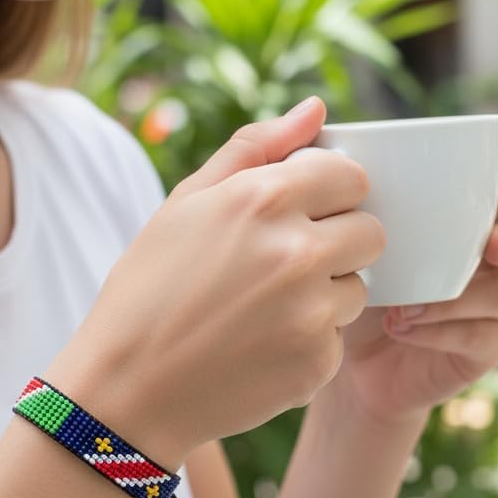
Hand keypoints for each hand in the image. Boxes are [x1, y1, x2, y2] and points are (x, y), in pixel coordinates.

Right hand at [46, 97, 381, 466]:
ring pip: (358, 288)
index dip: (330, 194)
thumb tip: (316, 109)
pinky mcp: (318, 363)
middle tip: (286, 263)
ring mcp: (312, 312)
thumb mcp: (185, 203)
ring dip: (326, 293)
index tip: (304, 212)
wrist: (126, 388)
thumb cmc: (149, 288)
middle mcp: (298, 251)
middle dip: (339, 241)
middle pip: (371, 231)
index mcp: (264, 198)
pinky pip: (337, 338)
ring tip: (266, 309)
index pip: (353, 178)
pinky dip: (309, 341)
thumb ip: (254, 148)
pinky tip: (260, 346)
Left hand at [325, 161, 497, 428]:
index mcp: (460, 222)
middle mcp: (486, 259)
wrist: (346, 364)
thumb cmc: (348, 288)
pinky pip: (483, 336)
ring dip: (454, 298)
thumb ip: (335, 187)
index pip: (496, 193)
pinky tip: (402, 328)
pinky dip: (442, 330)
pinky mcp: (487, 347)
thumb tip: (313, 119)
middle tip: (490, 245)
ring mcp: (493, 305)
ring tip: (401, 307)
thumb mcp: (339, 238)